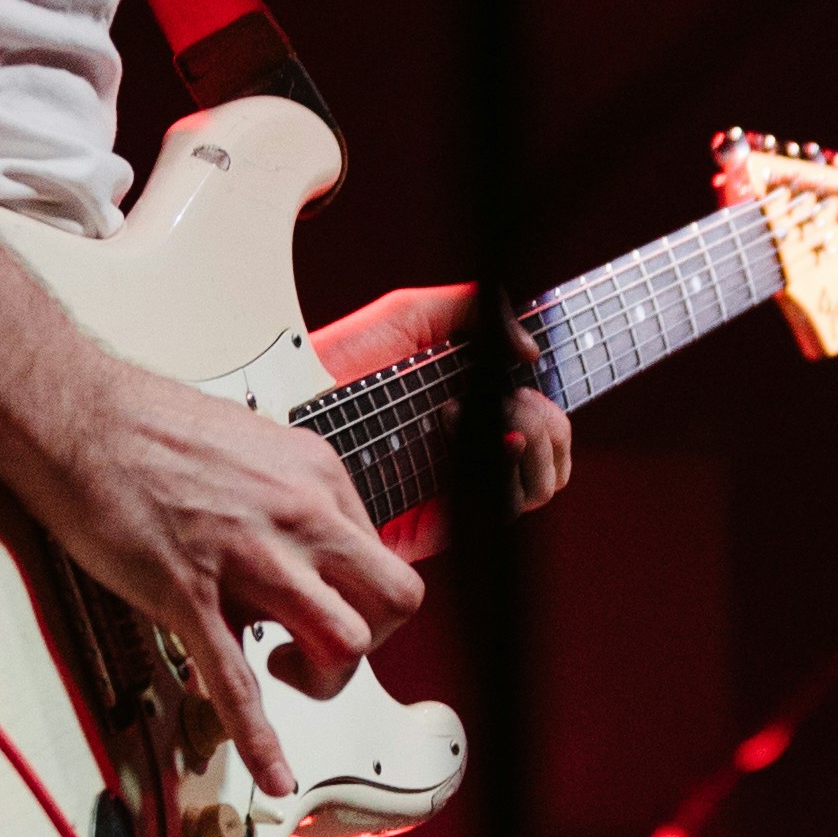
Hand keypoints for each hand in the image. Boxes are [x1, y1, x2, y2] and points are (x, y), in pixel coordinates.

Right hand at [44, 356, 423, 796]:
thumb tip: (290, 547)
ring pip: (343, 642)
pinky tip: (272, 772)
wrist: (74, 414)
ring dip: (323, 679)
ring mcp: (249, 557)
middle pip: (391, 602)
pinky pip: (239, 683)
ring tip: (284, 673)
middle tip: (322, 649)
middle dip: (370, 644)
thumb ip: (283, 500)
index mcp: (317, 477)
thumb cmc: (145, 424)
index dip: (360, 599)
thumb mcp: (251, 446)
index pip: (382, 559)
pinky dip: (262, 740)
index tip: (330, 611)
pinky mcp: (191, 595)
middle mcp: (299, 515)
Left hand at [309, 280, 571, 561]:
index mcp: (471, 413)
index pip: (542, 429)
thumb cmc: (337, 360)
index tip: (537, 375)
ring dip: (529, 443)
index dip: (555, 410)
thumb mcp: (409, 316)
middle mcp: (467, 457)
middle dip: (549, 425)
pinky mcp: (432, 525)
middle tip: (518, 397)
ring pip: (534, 492)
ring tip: (483, 407)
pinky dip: (500, 468)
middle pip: (551, 465)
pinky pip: (495, 513)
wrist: (282, 399)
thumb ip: (477, 310)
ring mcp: (453, 492)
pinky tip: (462, 423)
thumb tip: (533, 348)